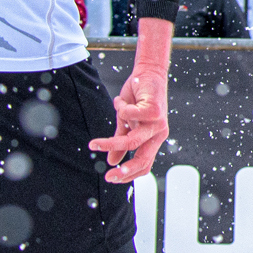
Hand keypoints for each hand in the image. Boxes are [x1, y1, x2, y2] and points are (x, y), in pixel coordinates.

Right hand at [92, 36, 169, 183]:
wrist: (149, 73)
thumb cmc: (138, 99)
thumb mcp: (127, 123)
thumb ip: (121, 141)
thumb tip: (112, 162)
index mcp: (153, 139)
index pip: (145, 164)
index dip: (129, 175)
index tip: (110, 179)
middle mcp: (159, 134)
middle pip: (143, 159)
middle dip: (125, 170)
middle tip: (108, 175)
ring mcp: (159, 123)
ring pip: (133, 140)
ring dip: (111, 143)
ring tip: (94, 143)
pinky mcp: (155, 110)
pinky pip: (130, 115)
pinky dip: (120, 108)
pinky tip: (119, 101)